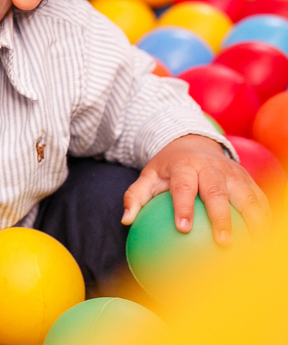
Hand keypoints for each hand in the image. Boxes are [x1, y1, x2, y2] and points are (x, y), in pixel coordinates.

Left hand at [121, 134, 270, 244]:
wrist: (193, 142)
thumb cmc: (168, 168)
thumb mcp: (148, 176)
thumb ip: (135, 196)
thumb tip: (125, 220)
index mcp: (184, 166)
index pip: (183, 187)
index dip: (183, 207)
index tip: (183, 229)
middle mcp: (211, 168)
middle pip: (217, 192)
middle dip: (221, 217)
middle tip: (223, 243)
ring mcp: (232, 172)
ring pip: (246, 196)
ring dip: (252, 221)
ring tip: (252, 247)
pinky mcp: (248, 178)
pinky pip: (260, 199)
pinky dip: (265, 218)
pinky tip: (263, 240)